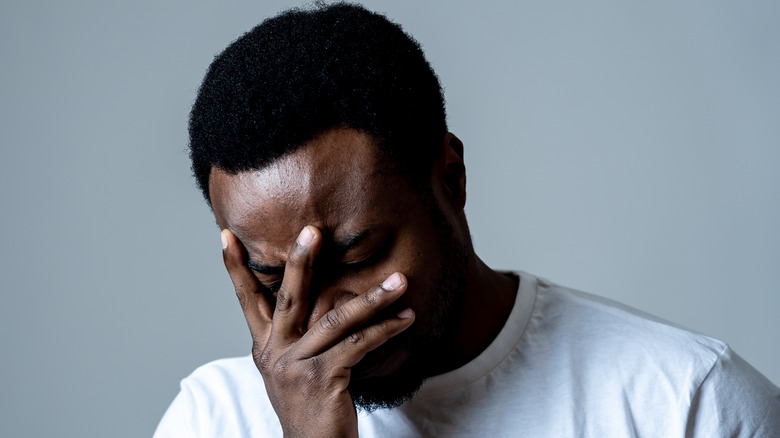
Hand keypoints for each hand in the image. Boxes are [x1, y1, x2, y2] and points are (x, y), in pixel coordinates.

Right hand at [221, 226, 414, 437]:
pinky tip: (406, 318)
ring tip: (399, 281)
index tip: (226, 235)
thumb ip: (298, 335)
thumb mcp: (294, 367)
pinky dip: (386, 329)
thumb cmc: (310, 405)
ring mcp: (296, 367)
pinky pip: (359, 345)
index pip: (246, 300)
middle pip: (288, 298)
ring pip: (335, 319)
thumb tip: (321, 297)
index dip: (235, 268)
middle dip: (300, 261)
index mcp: (265, 347)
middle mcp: (275, 353)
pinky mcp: (322, 379)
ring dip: (373, 299)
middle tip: (312, 230)